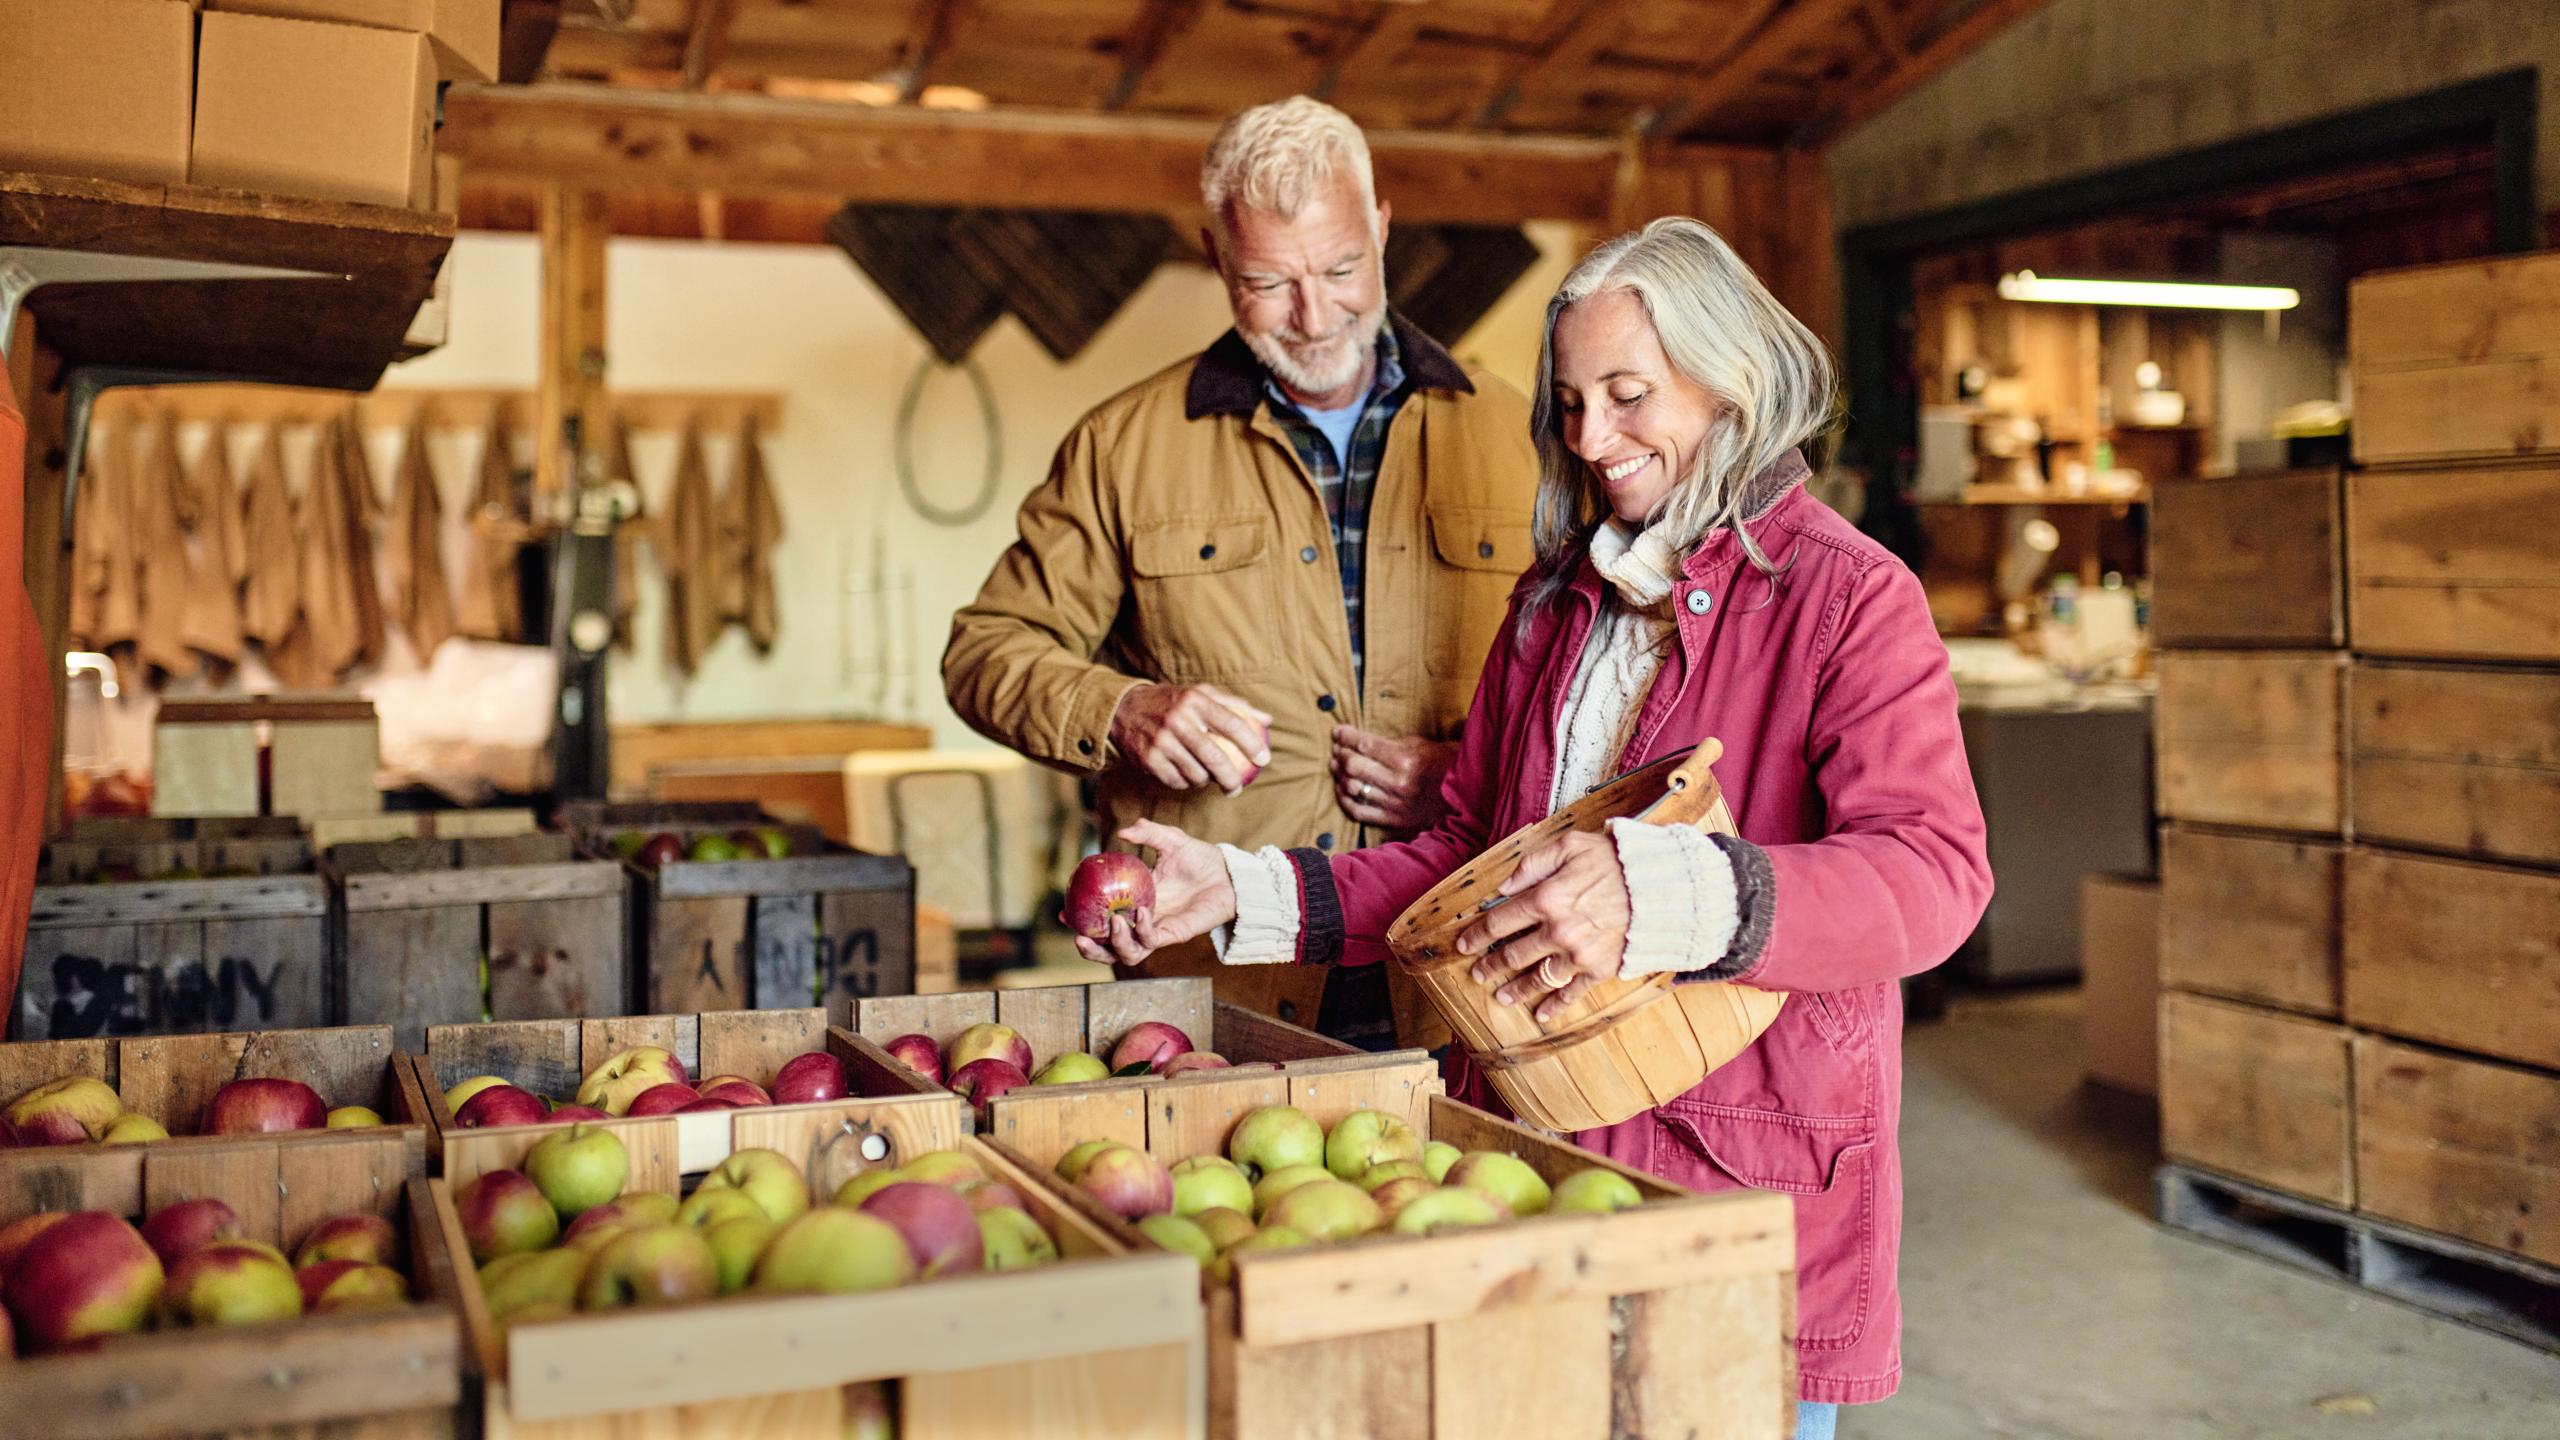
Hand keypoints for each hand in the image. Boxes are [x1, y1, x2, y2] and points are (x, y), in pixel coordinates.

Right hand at [1067, 820, 1237, 968]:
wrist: (1230, 873)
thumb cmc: (1201, 859)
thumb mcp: (1172, 840)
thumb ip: (1149, 833)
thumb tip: (1125, 831)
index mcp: (1135, 901)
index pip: (1102, 918)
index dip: (1081, 920)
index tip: (1063, 912)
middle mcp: (1142, 921)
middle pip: (1109, 947)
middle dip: (1091, 949)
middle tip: (1078, 936)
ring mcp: (1157, 930)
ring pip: (1128, 953)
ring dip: (1115, 944)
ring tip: (1112, 924)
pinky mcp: (1175, 935)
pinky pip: (1151, 940)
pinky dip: (1141, 929)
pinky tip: (1140, 911)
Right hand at [1109, 683, 1272, 793]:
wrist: (1124, 709)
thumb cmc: (1172, 702)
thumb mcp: (1200, 694)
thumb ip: (1234, 705)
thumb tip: (1266, 721)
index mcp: (1195, 700)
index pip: (1232, 723)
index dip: (1252, 744)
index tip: (1264, 760)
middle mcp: (1178, 720)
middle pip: (1215, 757)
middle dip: (1231, 778)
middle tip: (1238, 787)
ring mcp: (1161, 741)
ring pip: (1195, 774)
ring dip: (1206, 781)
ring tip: (1209, 779)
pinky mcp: (1148, 759)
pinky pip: (1176, 781)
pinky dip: (1186, 784)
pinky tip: (1189, 779)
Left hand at [1330, 726, 1455, 832]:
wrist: (1462, 797)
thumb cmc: (1441, 764)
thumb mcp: (1420, 744)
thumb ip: (1389, 743)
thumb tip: (1357, 740)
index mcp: (1406, 760)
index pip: (1365, 745)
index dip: (1346, 736)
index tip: (1337, 732)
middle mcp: (1398, 783)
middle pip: (1353, 766)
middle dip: (1340, 754)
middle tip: (1337, 748)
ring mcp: (1394, 804)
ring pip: (1352, 788)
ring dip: (1339, 775)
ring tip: (1337, 766)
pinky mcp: (1392, 820)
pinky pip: (1358, 811)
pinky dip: (1344, 799)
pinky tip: (1342, 788)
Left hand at [1452, 830, 1628, 1023]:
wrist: (1663, 886)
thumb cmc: (1615, 861)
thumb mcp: (1570, 845)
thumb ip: (1532, 864)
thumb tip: (1502, 886)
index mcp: (1546, 898)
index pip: (1500, 921)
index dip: (1478, 934)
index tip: (1464, 944)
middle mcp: (1558, 931)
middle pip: (1513, 954)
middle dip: (1491, 965)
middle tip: (1478, 973)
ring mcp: (1579, 955)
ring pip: (1537, 979)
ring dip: (1515, 990)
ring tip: (1501, 997)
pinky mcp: (1600, 970)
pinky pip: (1571, 993)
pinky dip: (1555, 1006)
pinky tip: (1541, 1014)